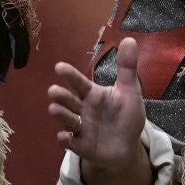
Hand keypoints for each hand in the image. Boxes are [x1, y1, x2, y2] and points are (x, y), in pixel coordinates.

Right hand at [49, 36, 151, 184]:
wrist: (127, 145)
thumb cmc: (125, 116)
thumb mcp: (130, 91)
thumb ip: (127, 68)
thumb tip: (130, 39)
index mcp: (93, 95)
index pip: (80, 83)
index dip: (71, 76)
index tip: (60, 66)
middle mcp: (83, 109)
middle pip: (69, 101)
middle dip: (61, 96)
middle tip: (54, 91)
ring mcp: (80, 128)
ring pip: (67, 120)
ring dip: (61, 115)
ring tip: (55, 108)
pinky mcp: (81, 145)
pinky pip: (70, 143)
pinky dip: (66, 140)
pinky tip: (64, 137)